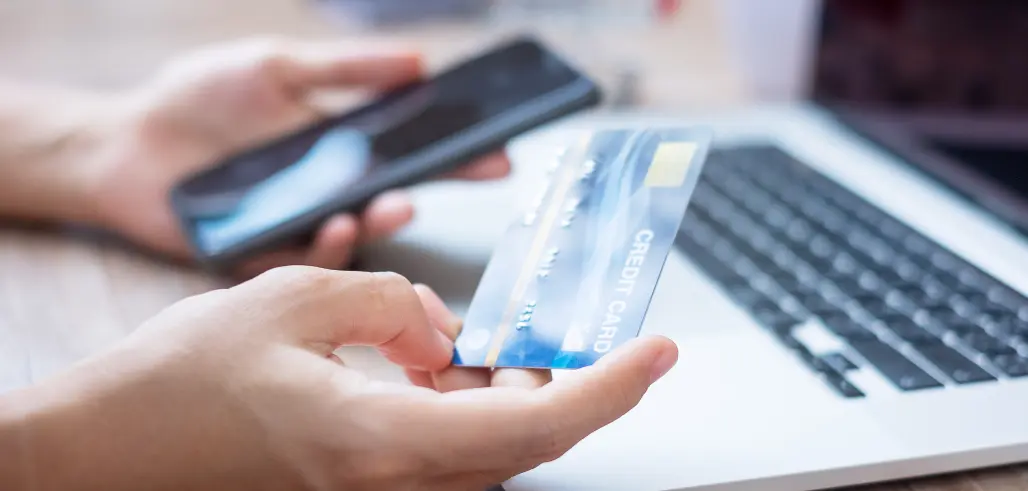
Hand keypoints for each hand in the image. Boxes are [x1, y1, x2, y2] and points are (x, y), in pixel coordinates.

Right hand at [5, 267, 677, 490]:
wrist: (113, 448)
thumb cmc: (182, 380)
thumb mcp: (290, 297)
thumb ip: (388, 301)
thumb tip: (441, 328)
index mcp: (378, 439)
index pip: (532, 423)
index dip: (608, 388)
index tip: (657, 352)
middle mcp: (390, 482)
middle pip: (523, 442)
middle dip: (564, 383)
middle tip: (568, 332)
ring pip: (489, 451)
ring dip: (513, 396)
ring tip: (498, 344)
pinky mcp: (363, 486)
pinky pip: (446, 454)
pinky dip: (469, 410)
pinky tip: (446, 370)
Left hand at [90, 38, 509, 277]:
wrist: (125, 141)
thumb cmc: (200, 98)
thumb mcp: (277, 67)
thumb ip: (345, 70)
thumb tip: (419, 63)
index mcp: (340, 147)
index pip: (412, 154)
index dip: (457, 155)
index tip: (500, 153)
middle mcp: (329, 190)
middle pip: (396, 195)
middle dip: (437, 188)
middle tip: (472, 177)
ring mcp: (300, 225)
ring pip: (360, 234)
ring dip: (385, 220)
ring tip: (397, 202)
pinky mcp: (266, 256)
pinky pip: (309, 259)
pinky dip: (330, 244)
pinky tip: (337, 222)